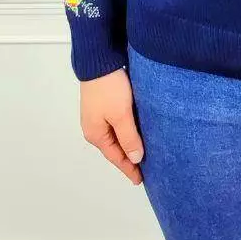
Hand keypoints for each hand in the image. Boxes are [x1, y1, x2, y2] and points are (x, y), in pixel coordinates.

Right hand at [79, 67, 144, 184]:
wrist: (100, 60)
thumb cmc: (109, 88)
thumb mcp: (121, 115)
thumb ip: (129, 138)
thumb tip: (135, 159)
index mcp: (95, 134)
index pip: (115, 157)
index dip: (129, 169)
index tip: (141, 180)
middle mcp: (94, 127)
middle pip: (115, 148)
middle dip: (129, 158)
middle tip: (145, 168)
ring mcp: (98, 115)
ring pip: (117, 135)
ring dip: (129, 143)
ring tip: (143, 151)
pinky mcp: (104, 103)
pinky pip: (117, 124)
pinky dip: (128, 131)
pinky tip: (137, 131)